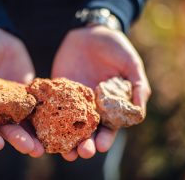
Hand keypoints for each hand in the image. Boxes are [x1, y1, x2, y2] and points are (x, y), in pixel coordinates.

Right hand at [0, 28, 43, 156]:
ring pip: (21, 122)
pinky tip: (52, 127)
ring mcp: (12, 102)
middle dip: (16, 139)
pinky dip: (42, 118)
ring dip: (31, 135)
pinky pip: (35, 108)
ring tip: (42, 148)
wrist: (2, 35)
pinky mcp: (27, 95)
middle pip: (4, 127)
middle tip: (29, 149)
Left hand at [52, 25, 150, 160]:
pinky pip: (52, 105)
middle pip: (87, 131)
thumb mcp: (131, 65)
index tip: (102, 146)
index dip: (106, 138)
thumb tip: (140, 113)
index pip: (108, 128)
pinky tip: (44, 128)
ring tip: (63, 151)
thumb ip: (138, 87)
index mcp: (109, 106)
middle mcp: (90, 107)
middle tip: (82, 152)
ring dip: (65, 139)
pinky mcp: (58, 89)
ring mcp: (72, 99)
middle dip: (85, 144)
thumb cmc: (116, 48)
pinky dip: (48, 117)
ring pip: (68, 124)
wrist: (91, 31)